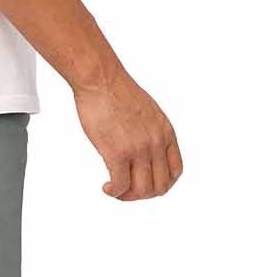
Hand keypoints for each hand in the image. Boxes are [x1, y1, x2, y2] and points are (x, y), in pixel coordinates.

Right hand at [73, 73, 182, 200]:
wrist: (101, 80)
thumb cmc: (116, 91)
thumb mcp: (148, 112)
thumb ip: (151, 132)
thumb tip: (142, 149)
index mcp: (166, 132)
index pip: (175, 171)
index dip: (162, 183)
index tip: (145, 182)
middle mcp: (156, 143)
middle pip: (160, 186)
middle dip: (144, 194)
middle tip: (127, 190)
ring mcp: (138, 149)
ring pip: (142, 190)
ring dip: (128, 196)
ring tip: (116, 190)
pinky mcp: (118, 152)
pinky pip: (121, 185)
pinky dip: (114, 192)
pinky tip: (107, 187)